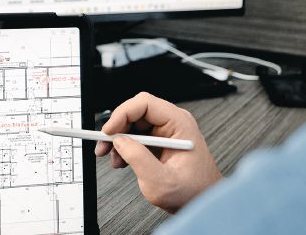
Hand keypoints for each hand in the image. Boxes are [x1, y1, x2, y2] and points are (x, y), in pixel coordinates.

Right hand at [95, 92, 221, 212]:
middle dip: (117, 128)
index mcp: (180, 124)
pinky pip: (137, 136)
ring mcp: (167, 132)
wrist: (202, 202)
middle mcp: (173, 123)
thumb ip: (138, 158)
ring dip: (119, 140)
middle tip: (103, 145)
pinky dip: (125, 147)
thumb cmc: (192, 192)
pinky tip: (122, 160)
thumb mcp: (160, 181)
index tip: (108, 131)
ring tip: (114, 158)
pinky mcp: (160, 141)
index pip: (145, 103)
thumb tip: (119, 141)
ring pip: (133, 124)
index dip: (122, 114)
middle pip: (136, 112)